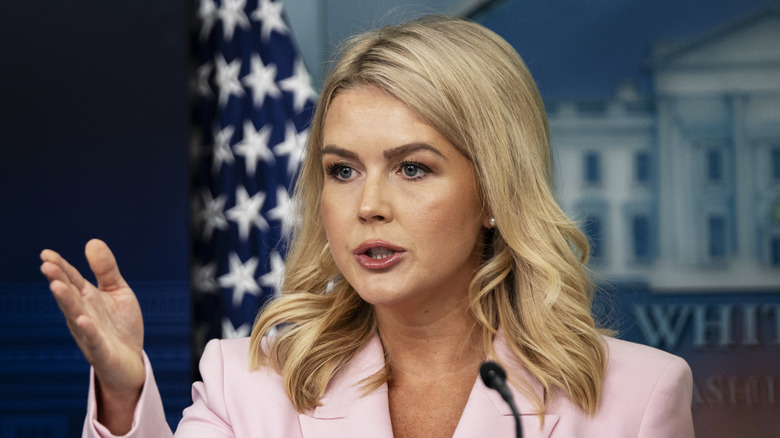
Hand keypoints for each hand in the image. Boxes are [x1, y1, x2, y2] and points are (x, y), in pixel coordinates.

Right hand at [41, 239, 144, 431]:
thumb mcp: (117, 291)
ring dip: (66, 302)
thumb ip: (106, 269)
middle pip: (69, 295)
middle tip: (46, 266)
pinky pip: (93, 339)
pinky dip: (88, 330)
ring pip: (75, 316)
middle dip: (58, 281)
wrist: (131, 361)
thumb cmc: (120, 326)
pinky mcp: (101, 350)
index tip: (46, 254)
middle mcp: (83, 314)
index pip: (71, 279)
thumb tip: (92, 241)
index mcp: (87, 298)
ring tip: (57, 286)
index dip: (60, 267)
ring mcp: (90, 333)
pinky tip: (82, 319)